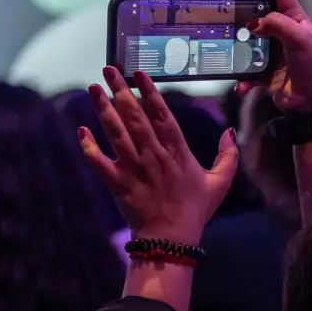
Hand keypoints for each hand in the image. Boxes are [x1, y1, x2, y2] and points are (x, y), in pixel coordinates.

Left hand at [79, 67, 238, 243]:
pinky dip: (89, 146)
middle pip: (134, 116)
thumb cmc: (195, 210)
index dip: (149, 91)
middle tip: (108, 69)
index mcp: (177, 152)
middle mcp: (153, 155)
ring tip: (93, 88)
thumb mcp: (219, 183)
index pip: (162, 114)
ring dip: (103, 108)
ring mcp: (133, 169)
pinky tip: (81, 129)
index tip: (138, 72)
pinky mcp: (117, 183)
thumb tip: (230, 132)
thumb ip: (227, 156)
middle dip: (120, 90)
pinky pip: (98, 162)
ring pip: (115, 132)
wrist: (170, 241)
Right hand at [235, 0, 311, 113]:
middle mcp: (280, 31)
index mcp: (293, 18)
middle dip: (239, 15)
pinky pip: (245, 70)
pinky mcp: (262, 70)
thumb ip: (279, 25)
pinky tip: (242, 85)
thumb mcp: (301, 40)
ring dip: (236, 49)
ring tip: (229, 52)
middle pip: (255, 14)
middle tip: (226, 17)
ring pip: (245, 42)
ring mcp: (269, 50)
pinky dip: (241, 78)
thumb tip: (255, 24)